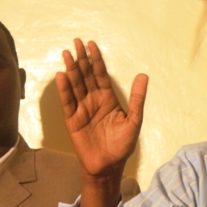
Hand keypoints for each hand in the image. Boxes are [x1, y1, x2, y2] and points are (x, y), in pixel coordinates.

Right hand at [55, 39, 147, 179]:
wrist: (108, 165)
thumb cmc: (122, 145)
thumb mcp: (134, 120)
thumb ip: (137, 99)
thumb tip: (143, 76)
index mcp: (108, 99)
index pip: (101, 75)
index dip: (96, 60)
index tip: (92, 44)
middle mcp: (93, 100)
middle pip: (86, 76)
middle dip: (82, 59)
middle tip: (76, 41)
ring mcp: (82, 109)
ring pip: (75, 85)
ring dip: (71, 69)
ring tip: (67, 53)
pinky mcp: (72, 120)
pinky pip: (68, 102)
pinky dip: (65, 89)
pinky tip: (62, 75)